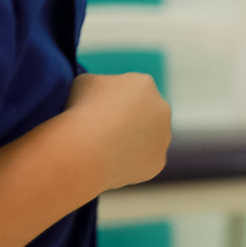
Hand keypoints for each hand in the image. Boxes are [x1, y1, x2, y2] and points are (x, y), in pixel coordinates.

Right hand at [69, 72, 169, 190]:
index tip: (96, 109)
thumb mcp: (83, 83)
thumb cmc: (81, 111)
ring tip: (104, 149)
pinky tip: (110, 164)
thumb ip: (99, 84)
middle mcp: (161, 108)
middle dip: (128, 120)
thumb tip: (100, 95)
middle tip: (102, 131)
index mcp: (144, 84)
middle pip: (143, 113)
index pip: (130, 89)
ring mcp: (163, 136)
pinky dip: (129, 163)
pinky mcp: (158, 161)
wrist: (87, 149)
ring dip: (131, 142)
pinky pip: (142, 162)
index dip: (111, 100)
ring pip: (146, 139)